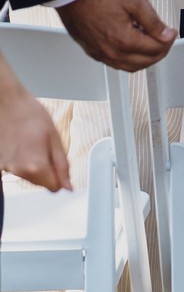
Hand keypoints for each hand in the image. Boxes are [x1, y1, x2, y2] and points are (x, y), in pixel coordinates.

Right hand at [0, 57, 70, 188]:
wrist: (8, 103)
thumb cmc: (31, 115)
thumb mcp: (55, 139)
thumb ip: (63, 165)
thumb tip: (68, 186)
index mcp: (36, 167)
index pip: (55, 188)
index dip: (60, 176)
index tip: (59, 164)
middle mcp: (19, 171)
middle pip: (41, 183)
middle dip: (47, 169)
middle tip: (45, 147)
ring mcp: (7, 168)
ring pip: (29, 176)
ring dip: (34, 164)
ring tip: (32, 143)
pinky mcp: (0, 164)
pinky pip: (17, 169)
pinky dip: (22, 160)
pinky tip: (22, 145)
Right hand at [59, 0, 175, 71]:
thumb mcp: (134, 0)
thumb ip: (153, 20)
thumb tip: (166, 34)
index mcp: (124, 40)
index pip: (155, 49)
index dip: (168, 40)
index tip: (171, 32)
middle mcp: (110, 52)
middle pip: (144, 62)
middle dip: (160, 51)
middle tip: (165, 38)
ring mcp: (99, 53)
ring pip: (130, 66)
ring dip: (144, 57)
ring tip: (150, 41)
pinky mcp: (91, 50)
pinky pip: (115, 62)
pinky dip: (128, 57)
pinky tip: (132, 43)